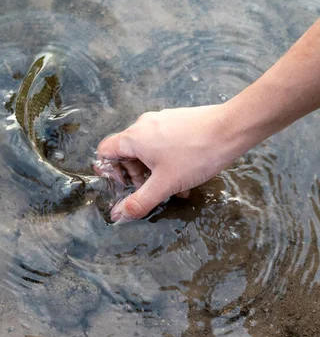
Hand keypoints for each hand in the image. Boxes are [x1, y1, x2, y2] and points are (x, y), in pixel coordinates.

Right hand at [95, 104, 242, 223]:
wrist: (232, 129)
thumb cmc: (195, 155)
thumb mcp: (165, 184)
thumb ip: (140, 201)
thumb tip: (118, 215)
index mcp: (134, 138)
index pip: (105, 151)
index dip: (109, 171)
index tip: (126, 185)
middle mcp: (143, 125)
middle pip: (127, 152)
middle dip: (138, 175)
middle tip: (153, 190)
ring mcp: (161, 121)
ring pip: (148, 149)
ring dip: (156, 170)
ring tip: (175, 187)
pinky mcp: (178, 121)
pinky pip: (163, 142)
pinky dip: (168, 160)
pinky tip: (187, 174)